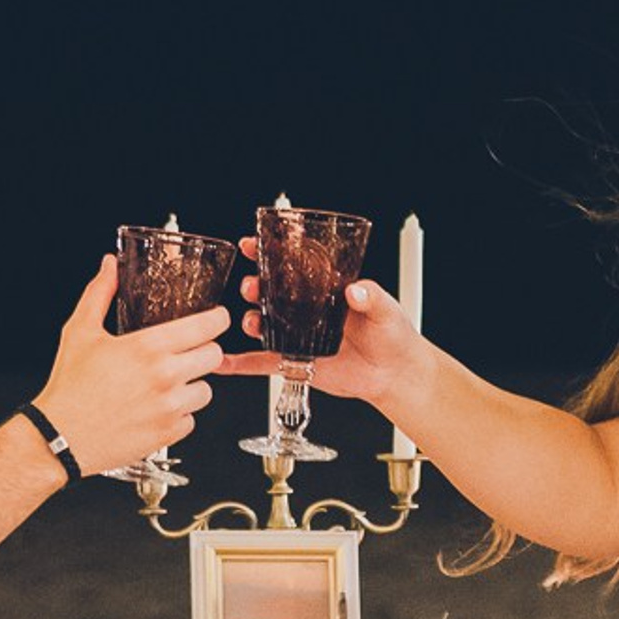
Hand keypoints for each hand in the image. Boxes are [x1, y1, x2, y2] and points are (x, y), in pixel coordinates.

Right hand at [28, 257, 226, 477]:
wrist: (59, 437)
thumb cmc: (69, 388)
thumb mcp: (80, 331)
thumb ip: (100, 293)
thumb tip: (109, 267)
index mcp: (147, 347)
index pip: (206, 326)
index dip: (217, 319)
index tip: (217, 318)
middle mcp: (164, 377)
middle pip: (215, 356)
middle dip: (205, 350)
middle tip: (189, 351)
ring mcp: (168, 408)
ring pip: (206, 390)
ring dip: (193, 384)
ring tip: (168, 383)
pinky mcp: (166, 435)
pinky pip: (191, 420)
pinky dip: (179, 414)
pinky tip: (157, 407)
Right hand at [222, 252, 424, 412]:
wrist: (395, 374)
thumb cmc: (393, 335)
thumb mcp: (386, 309)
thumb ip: (372, 297)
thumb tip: (356, 291)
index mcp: (323, 290)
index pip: (291, 265)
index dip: (268, 253)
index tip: (251, 244)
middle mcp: (305, 310)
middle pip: (270, 293)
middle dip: (255, 286)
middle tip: (252, 286)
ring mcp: (298, 336)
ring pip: (264, 324)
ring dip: (251, 319)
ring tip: (251, 321)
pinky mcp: (295, 363)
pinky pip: (263, 363)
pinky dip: (240, 364)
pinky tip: (223, 363)